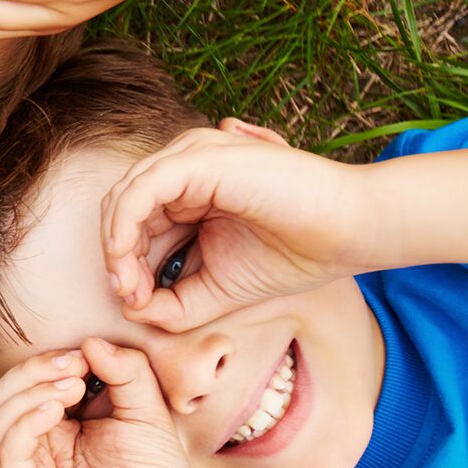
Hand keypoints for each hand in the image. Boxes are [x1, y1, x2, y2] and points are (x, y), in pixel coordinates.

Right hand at [0, 339, 210, 467]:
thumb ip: (125, 371)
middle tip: (74, 366)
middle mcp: (30, 455)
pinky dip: (24, 422)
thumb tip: (91, 340)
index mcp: (52, 434)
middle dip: (32, 372)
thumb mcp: (145, 411)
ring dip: (28, 392)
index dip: (46, 363)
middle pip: (0, 397)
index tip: (84, 354)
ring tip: (71, 387)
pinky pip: (4, 453)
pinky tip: (55, 410)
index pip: (25, 387)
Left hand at [101, 120, 376, 331]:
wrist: (350, 232)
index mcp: (189, 195)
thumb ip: (174, 303)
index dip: (124, 265)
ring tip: (130, 286)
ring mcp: (192, 158)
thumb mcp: (218, 290)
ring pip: (125, 196)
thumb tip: (129, 309)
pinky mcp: (200, 158)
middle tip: (128, 297)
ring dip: (117, 246)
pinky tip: (126, 256)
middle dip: (116, 258)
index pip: (133, 225)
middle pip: (122, 210)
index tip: (134, 304)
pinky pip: (142, 187)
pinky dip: (125, 223)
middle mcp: (185, 170)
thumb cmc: (293, 256)